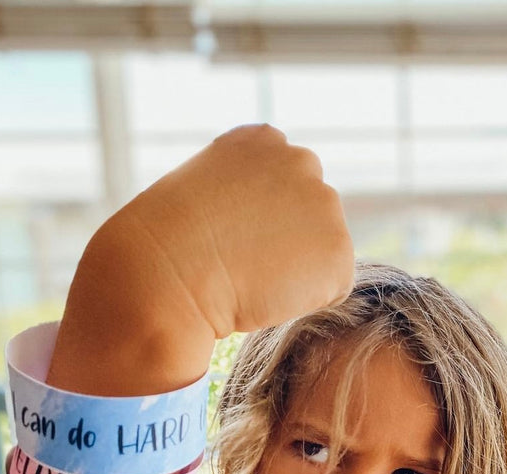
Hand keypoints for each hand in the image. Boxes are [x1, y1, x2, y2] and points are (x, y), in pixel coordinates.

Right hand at [54, 125, 353, 390]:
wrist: (169, 273)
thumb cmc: (167, 245)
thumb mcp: (202, 194)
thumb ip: (244, 197)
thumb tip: (268, 231)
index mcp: (262, 140)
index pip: (281, 187)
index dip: (257, 223)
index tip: (228, 235)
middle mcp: (301, 161)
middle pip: (310, 217)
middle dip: (286, 242)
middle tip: (241, 261)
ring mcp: (325, 204)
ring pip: (322, 253)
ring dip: (297, 271)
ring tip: (251, 276)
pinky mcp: (339, 251)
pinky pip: (332, 287)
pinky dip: (306, 300)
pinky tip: (268, 293)